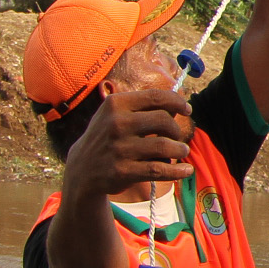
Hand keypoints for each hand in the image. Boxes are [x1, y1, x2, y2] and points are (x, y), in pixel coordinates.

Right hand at [63, 87, 194, 197]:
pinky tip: (186, 170)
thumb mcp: (115, 114)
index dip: (177, 102)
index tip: (187, 109)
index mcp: (116, 104)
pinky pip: (159, 169)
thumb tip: (179, 105)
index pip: (156, 97)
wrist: (81, 169)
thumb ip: (143, 107)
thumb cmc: (108, 136)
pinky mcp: (122, 171)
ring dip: (179, 149)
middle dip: (176, 129)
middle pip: (164, 120)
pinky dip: (177, 171)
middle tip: (176, 137)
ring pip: (165, 146)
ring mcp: (119, 148)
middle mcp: (116, 124)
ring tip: (181, 151)